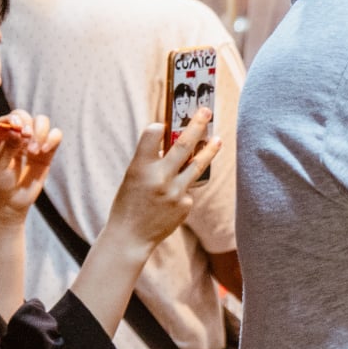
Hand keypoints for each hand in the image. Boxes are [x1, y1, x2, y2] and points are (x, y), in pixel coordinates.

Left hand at [0, 110, 61, 226]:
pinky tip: (44, 151)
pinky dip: (52, 139)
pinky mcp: (47, 151)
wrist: (8, 204)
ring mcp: (31, 142)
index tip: (18, 129)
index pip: (7, 118)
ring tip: (35, 151)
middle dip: (28, 125)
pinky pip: (55, 136)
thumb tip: (19, 130)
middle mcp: (14, 135)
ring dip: (41, 132)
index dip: (14, 120)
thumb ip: (8, 147)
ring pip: (42, 122)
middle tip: (28, 140)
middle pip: (25, 116)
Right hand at [100, 110, 221, 252]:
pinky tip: (171, 197)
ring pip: (197, 165)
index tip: (165, 122)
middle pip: (183, 145)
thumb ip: (151, 161)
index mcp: (139, 168)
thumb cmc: (129, 203)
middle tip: (207, 111)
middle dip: (197, 126)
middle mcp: (159, 178)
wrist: (130, 237)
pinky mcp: (185, 204)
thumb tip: (173, 143)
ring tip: (218, 139)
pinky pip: (189, 189)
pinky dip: (184, 187)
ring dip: (209, 150)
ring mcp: (175, 192)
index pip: (152, 136)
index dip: (158, 127)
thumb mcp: (132, 178)